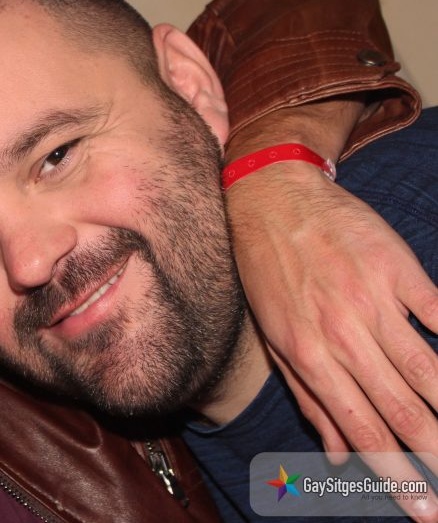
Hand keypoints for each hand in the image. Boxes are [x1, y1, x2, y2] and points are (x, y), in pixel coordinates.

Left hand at [227, 161, 437, 521]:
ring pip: (427, 371)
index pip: (360, 429)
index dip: (395, 475)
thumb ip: (310, 399)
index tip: (422, 508)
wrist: (271, 198)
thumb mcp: (275, 337)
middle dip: (434, 459)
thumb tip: (338, 458)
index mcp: (308, 356)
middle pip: (399, 409)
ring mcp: (371, 300)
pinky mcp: (397, 268)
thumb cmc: (269, 273)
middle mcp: (340, 334)